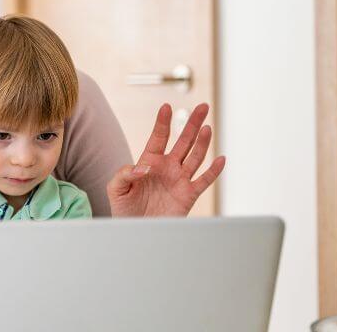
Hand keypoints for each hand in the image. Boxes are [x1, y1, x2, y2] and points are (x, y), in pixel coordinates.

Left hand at [107, 103, 225, 217]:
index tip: (167, 106)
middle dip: (192, 123)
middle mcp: (167, 167)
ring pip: (195, 157)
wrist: (135, 230)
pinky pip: (204, 181)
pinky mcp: (189, 195)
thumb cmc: (124, 208)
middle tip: (202, 106)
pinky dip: (214, 171)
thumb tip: (144, 167)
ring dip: (202, 143)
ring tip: (207, 127)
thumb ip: (125, 174)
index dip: (163, 122)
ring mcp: (179, 180)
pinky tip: (221, 159)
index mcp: (148, 161)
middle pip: (183, 141)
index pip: (158, 137)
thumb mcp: (115, 188)